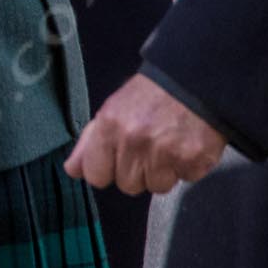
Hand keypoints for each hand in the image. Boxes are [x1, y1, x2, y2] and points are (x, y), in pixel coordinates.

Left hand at [64, 74, 227, 195]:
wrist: (195, 80)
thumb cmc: (150, 96)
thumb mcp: (113, 109)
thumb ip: (90, 142)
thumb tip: (72, 170)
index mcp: (110, 127)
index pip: (96, 176)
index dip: (107, 169)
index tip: (117, 158)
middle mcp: (135, 142)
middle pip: (128, 186)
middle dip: (137, 171)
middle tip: (148, 146)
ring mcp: (165, 154)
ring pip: (157, 187)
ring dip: (164, 172)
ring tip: (169, 145)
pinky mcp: (194, 161)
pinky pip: (185, 180)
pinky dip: (187, 167)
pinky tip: (186, 144)